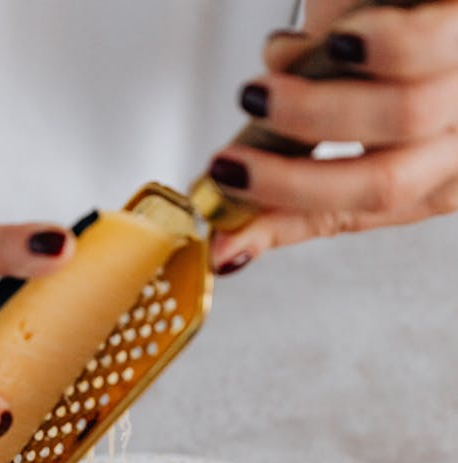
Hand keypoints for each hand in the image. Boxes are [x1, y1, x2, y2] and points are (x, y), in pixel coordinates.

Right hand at [208, 0, 457, 273]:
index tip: (222, 231)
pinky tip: (335, 41)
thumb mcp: (343, 110)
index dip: (282, 223)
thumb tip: (225, 224)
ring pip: (401, 117)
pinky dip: (374, 46)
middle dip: (288, 182)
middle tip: (230, 165)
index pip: (356, 214)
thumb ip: (292, 164)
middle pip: (382, 185)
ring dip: (313, 110)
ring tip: (265, 92)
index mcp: (435, 174)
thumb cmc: (398, 37)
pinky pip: (430, 44)